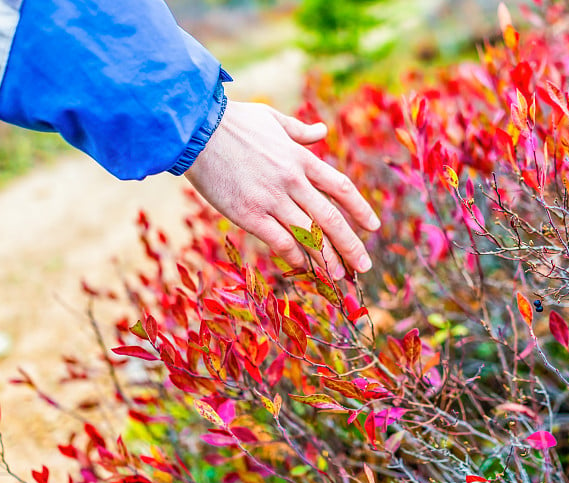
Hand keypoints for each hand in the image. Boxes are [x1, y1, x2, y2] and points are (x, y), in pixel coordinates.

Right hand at [184, 101, 380, 279]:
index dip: (361, 209)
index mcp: (301, 159)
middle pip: (331, 218)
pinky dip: (295, 257)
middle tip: (364, 265)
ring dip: (327, 258)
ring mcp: (272, 199)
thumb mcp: (272, 119)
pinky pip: (280, 241)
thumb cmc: (232, 122)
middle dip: (351, 244)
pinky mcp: (249, 214)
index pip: (341, 188)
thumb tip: (322, 132)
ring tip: (339, 276)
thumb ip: (299, 131)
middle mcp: (293, 181)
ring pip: (309, 234)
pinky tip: (305, 269)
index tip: (374, 227)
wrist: (195, 129)